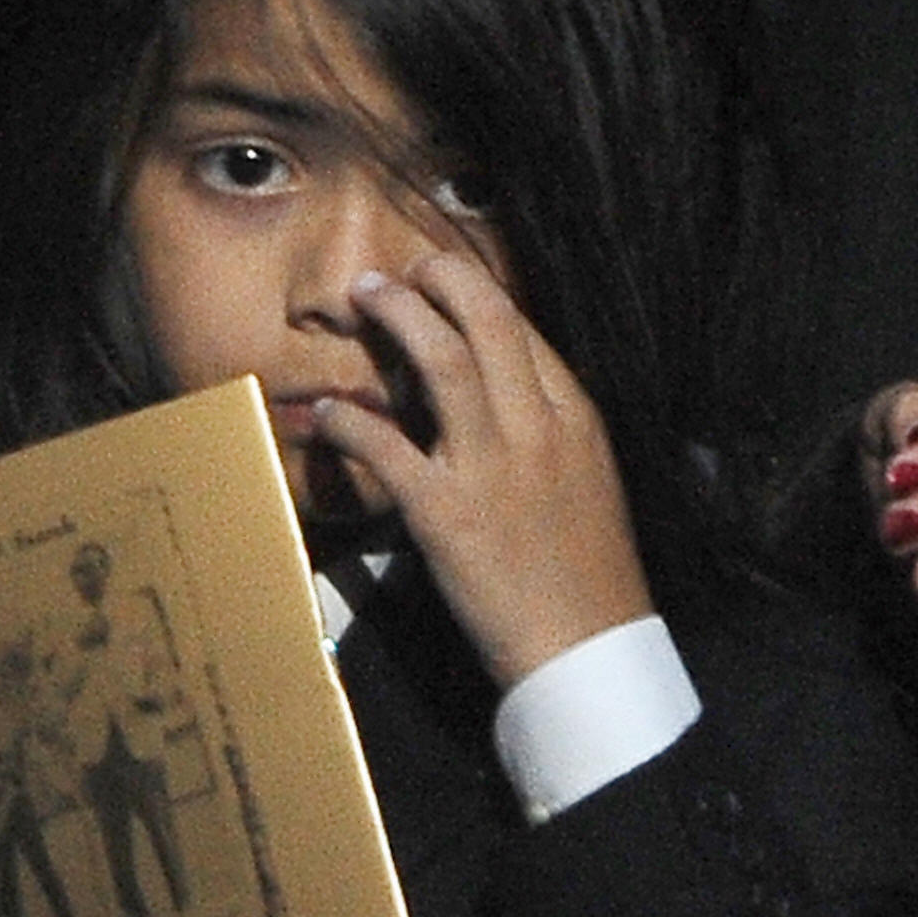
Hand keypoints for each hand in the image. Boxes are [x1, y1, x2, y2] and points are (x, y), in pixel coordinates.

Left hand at [313, 254, 655, 690]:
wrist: (585, 646)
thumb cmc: (589, 569)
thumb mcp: (589, 476)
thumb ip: (551, 426)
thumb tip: (503, 388)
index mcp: (576, 417)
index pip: (524, 328)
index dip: (477, 291)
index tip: (446, 280)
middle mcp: (535, 428)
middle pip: (487, 321)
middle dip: (440, 280)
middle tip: (403, 270)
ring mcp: (490, 467)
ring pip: (442, 361)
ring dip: (399, 317)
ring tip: (368, 295)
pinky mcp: (445, 513)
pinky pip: (388, 446)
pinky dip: (351, 421)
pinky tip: (328, 412)